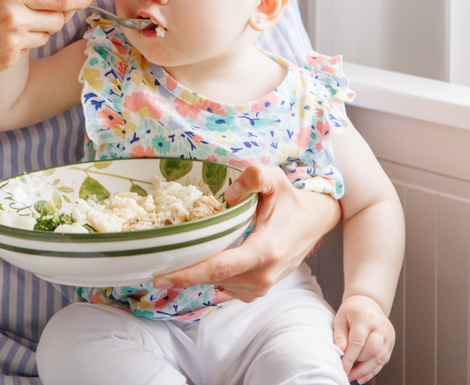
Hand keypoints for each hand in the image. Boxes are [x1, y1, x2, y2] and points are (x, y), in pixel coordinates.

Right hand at [0, 0, 102, 77]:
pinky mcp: (5, 61)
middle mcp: (14, 19)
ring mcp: (10, 43)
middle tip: (40, 2)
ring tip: (10, 18)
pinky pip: (28, 48)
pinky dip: (22, 40)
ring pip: (46, 34)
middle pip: (60, 17)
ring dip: (39, 24)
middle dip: (58, 9)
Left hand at [152, 164, 340, 301]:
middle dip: (184, 272)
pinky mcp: (256, 292)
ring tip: (200, 246)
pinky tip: (218, 254)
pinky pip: (225, 284)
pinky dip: (214, 273)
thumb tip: (227, 194)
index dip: (188, 274)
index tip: (160, 276)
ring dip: (201, 268)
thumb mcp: (274, 179)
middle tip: (157, 262)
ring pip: (217, 282)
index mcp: (265, 251)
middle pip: (212, 277)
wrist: (312, 224)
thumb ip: (254, 177)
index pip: (219, 268)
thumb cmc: (289, 200)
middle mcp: (263, 276)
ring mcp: (260, 288)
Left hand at [333, 295, 394, 383]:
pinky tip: (361, 377)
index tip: (342, 368)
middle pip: (372, 351)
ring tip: (352, 376)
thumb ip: (340, 334)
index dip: (349, 357)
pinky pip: (383, 361)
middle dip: (358, 364)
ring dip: (365, 371)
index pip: (358, 341)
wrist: (369, 302)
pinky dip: (372, 371)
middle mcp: (380, 327)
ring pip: (379, 359)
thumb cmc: (353, 310)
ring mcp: (388, 336)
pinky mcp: (391, 343)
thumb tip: (340, 350)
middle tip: (346, 371)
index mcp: (366, 318)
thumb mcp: (341, 318)